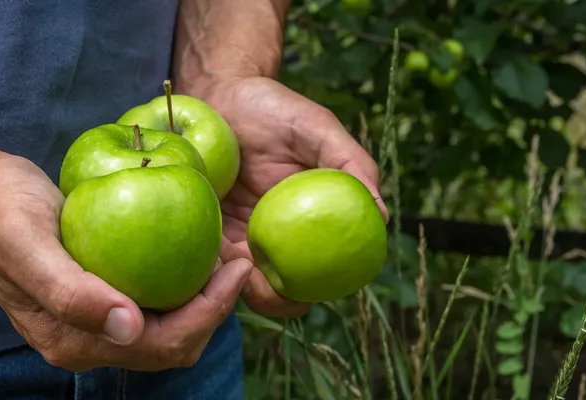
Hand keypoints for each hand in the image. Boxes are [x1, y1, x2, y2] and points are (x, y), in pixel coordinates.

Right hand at [0, 154, 252, 371]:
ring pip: (170, 326)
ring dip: (204, 299)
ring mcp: (96, 322)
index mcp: (72, 339)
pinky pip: (156, 302)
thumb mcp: (26, 244)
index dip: (208, 313)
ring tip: (226, 255)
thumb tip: (127, 327)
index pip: (161, 345)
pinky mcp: (102, 297)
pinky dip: (184, 283)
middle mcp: (88, 340)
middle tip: (239, 260)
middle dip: (215, 309)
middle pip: (173, 344)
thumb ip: (69, 292)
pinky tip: (199, 250)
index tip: (236, 268)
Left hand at [192, 77, 388, 317]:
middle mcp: (273, 236)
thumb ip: (350, 162)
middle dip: (269, 301)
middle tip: (258, 286)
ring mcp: (236, 233)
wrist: (220, 92)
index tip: (300, 291)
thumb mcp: (316, 128)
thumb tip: (381, 215)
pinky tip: (206, 253)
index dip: (308, 294)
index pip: (314, 274)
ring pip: (235, 280)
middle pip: (273, 288)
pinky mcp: (204, 225)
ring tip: (230, 269)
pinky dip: (206, 262)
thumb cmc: (273, 108)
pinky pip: (206, 255)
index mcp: (306, 224)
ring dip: (232, 286)